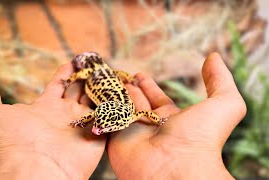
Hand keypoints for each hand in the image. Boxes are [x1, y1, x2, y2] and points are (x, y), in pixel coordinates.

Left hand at [0, 64, 104, 178]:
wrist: (35, 167)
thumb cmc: (12, 141)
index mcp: (46, 107)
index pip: (60, 84)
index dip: (68, 71)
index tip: (77, 59)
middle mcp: (65, 114)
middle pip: (80, 90)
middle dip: (89, 76)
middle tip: (97, 62)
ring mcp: (83, 124)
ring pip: (96, 100)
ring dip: (103, 87)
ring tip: (111, 72)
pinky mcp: (98, 134)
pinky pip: (110, 116)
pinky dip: (115, 105)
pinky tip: (121, 90)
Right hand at [107, 53, 245, 178]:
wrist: (176, 169)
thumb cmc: (202, 138)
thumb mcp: (223, 104)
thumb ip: (219, 80)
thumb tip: (213, 57)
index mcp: (172, 118)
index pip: (156, 98)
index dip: (148, 86)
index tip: (138, 74)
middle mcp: (150, 125)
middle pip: (136, 102)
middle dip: (129, 89)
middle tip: (120, 76)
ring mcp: (131, 132)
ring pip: (120, 107)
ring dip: (114, 93)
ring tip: (106, 80)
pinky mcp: (115, 137)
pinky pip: (107, 116)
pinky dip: (103, 104)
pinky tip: (98, 92)